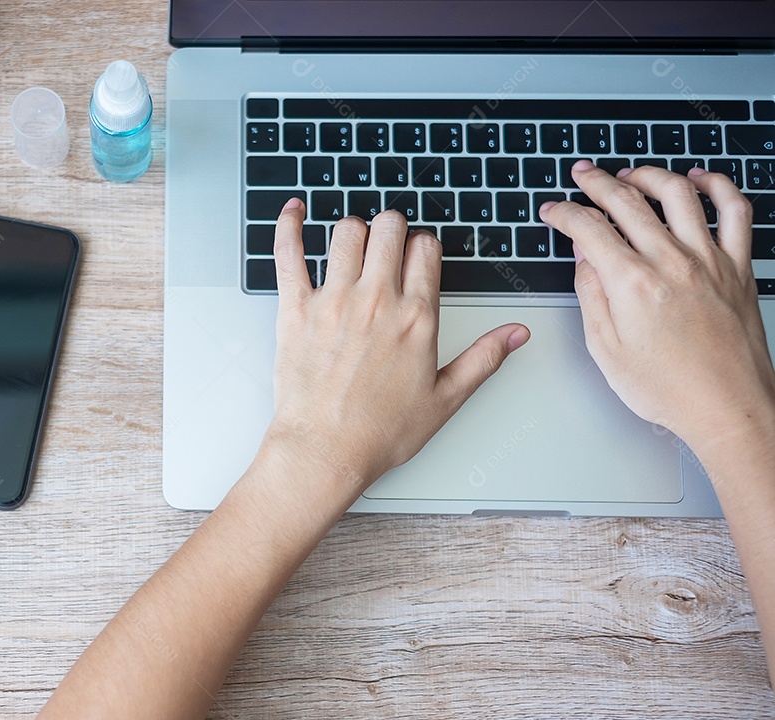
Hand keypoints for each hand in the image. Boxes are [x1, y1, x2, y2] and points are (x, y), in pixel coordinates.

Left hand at [265, 200, 529, 499]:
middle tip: (387, 244)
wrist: (325, 451)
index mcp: (416, 317)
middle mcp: (376, 300)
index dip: (424, 247)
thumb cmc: (379, 433)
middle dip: (392, 228)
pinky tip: (293, 211)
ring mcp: (333, 300)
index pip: (427, 249)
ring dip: (353, 231)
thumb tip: (516, 334)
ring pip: (346, 232)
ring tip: (353, 245)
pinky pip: (288, 253)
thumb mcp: (446, 399)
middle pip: (390, 229)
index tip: (418, 258)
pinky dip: (289, 226)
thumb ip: (483, 358)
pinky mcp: (295, 308)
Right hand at [540, 161, 774, 454]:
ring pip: (678, 193)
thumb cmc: (669, 389)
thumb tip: (583, 258)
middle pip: (627, 201)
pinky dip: (718, 185)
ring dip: (649, 174)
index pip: (588, 229)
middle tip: (583, 175)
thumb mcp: (605, 349)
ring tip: (632, 173)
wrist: (727, 408)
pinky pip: (735, 210)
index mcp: (632, 284)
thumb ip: (591, 295)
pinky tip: (701, 178)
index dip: (564, 213)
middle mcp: (671, 262)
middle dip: (597, 182)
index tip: (554, 210)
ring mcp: (708, 260)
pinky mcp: (737, 267)